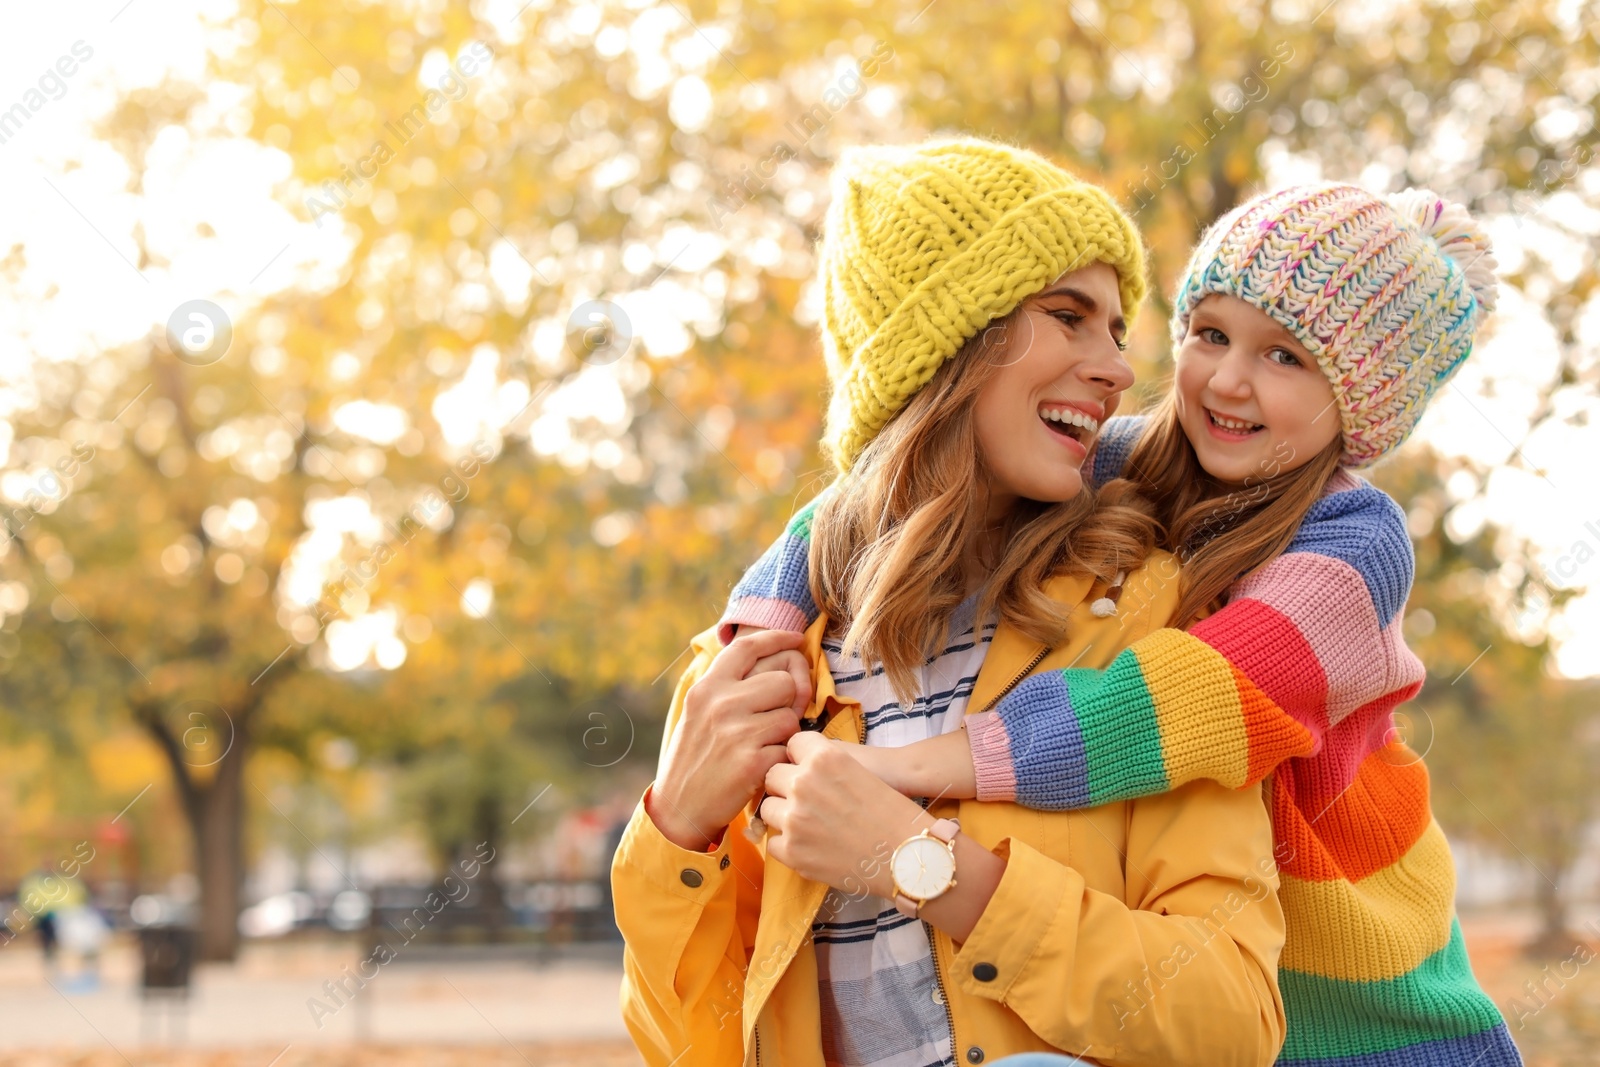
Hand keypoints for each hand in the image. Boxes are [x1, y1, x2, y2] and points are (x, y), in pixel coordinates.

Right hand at [648, 630, 808, 851]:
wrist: (680, 807)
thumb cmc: (696, 756)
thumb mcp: (699, 712)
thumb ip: (728, 687)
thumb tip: (773, 661)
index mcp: (707, 688)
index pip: (747, 647)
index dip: (777, 638)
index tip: (796, 640)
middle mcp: (720, 704)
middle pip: (783, 681)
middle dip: (786, 700)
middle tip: (773, 719)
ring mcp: (736, 732)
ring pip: (790, 716)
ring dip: (785, 732)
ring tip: (764, 745)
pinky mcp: (752, 762)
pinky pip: (788, 748)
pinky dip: (781, 758)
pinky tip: (761, 767)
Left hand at [759, 732, 929, 898]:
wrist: (907, 856)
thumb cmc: (892, 812)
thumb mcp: (858, 771)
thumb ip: (825, 765)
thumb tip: (797, 767)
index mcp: (824, 758)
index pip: (791, 745)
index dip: (799, 758)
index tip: (806, 769)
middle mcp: (803, 783)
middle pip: (772, 776)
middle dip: (786, 786)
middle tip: (807, 801)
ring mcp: (794, 819)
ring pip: (768, 809)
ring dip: (784, 815)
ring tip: (809, 825)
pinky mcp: (792, 851)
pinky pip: (773, 842)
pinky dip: (789, 845)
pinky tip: (810, 846)